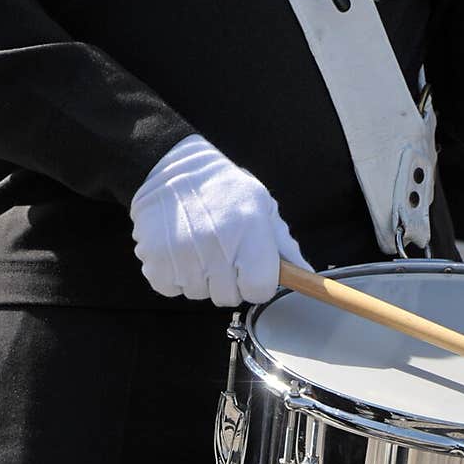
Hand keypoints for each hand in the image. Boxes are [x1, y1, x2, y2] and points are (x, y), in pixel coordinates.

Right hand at [130, 134, 309, 305]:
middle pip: (229, 297)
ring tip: (196, 244)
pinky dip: (173, 276)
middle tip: (219, 251)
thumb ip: (283, 245)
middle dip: (228, 281)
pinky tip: (177, 250)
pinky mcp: (156, 260)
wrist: (169, 166)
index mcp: (249, 233)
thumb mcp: (261, 206)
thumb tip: (307, 275)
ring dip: (199, 277)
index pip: (260, 290)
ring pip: (199, 294)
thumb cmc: (221, 188)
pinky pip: (171, 289)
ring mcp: (184, 254)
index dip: (256, 284)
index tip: (250, 270)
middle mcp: (217, 246)